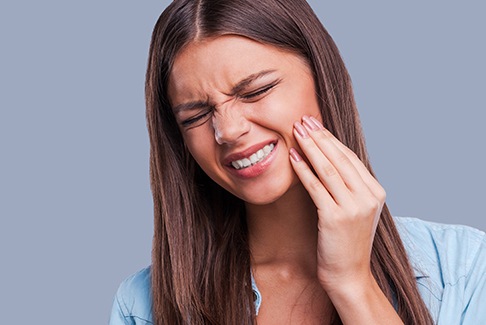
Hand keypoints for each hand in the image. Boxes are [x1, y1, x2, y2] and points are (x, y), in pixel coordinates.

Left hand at [289, 115, 385, 293]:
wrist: (349, 274)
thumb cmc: (347, 241)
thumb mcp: (356, 209)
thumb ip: (349, 186)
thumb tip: (329, 159)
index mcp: (375, 191)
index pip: (349, 157)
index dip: (330, 138)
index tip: (315, 124)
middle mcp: (368, 196)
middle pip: (339, 158)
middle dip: (318, 136)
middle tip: (302, 120)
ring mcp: (354, 207)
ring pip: (327, 168)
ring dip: (309, 147)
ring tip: (296, 132)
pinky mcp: (336, 217)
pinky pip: (316, 187)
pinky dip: (303, 169)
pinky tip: (293, 156)